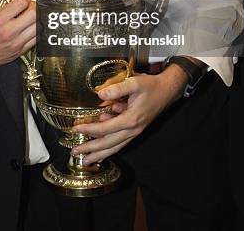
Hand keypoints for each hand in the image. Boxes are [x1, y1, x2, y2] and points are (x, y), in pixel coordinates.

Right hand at [0, 0, 35, 70]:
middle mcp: (9, 31)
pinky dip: (36, 31)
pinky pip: (36, 39)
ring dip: (37, 18)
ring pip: (38, 27)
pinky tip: (31, 27)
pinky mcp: (20, 51)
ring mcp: (16, 43)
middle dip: (34, 6)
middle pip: (34, 14)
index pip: (21, 3)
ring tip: (32, 16)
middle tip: (30, 5)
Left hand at [71, 66, 187, 163]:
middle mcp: (133, 129)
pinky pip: (121, 142)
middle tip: (75, 152)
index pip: (105, 129)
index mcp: (131, 119)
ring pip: (115, 147)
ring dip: (100, 154)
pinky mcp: (136, 129)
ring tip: (87, 160)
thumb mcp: (135, 83)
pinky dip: (110, 148)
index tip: (75, 129)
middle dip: (91, 150)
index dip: (89, 130)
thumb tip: (100, 94)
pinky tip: (101, 149)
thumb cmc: (152, 86)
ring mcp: (135, 131)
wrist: (168, 90)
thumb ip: (117, 88)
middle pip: (109, 144)